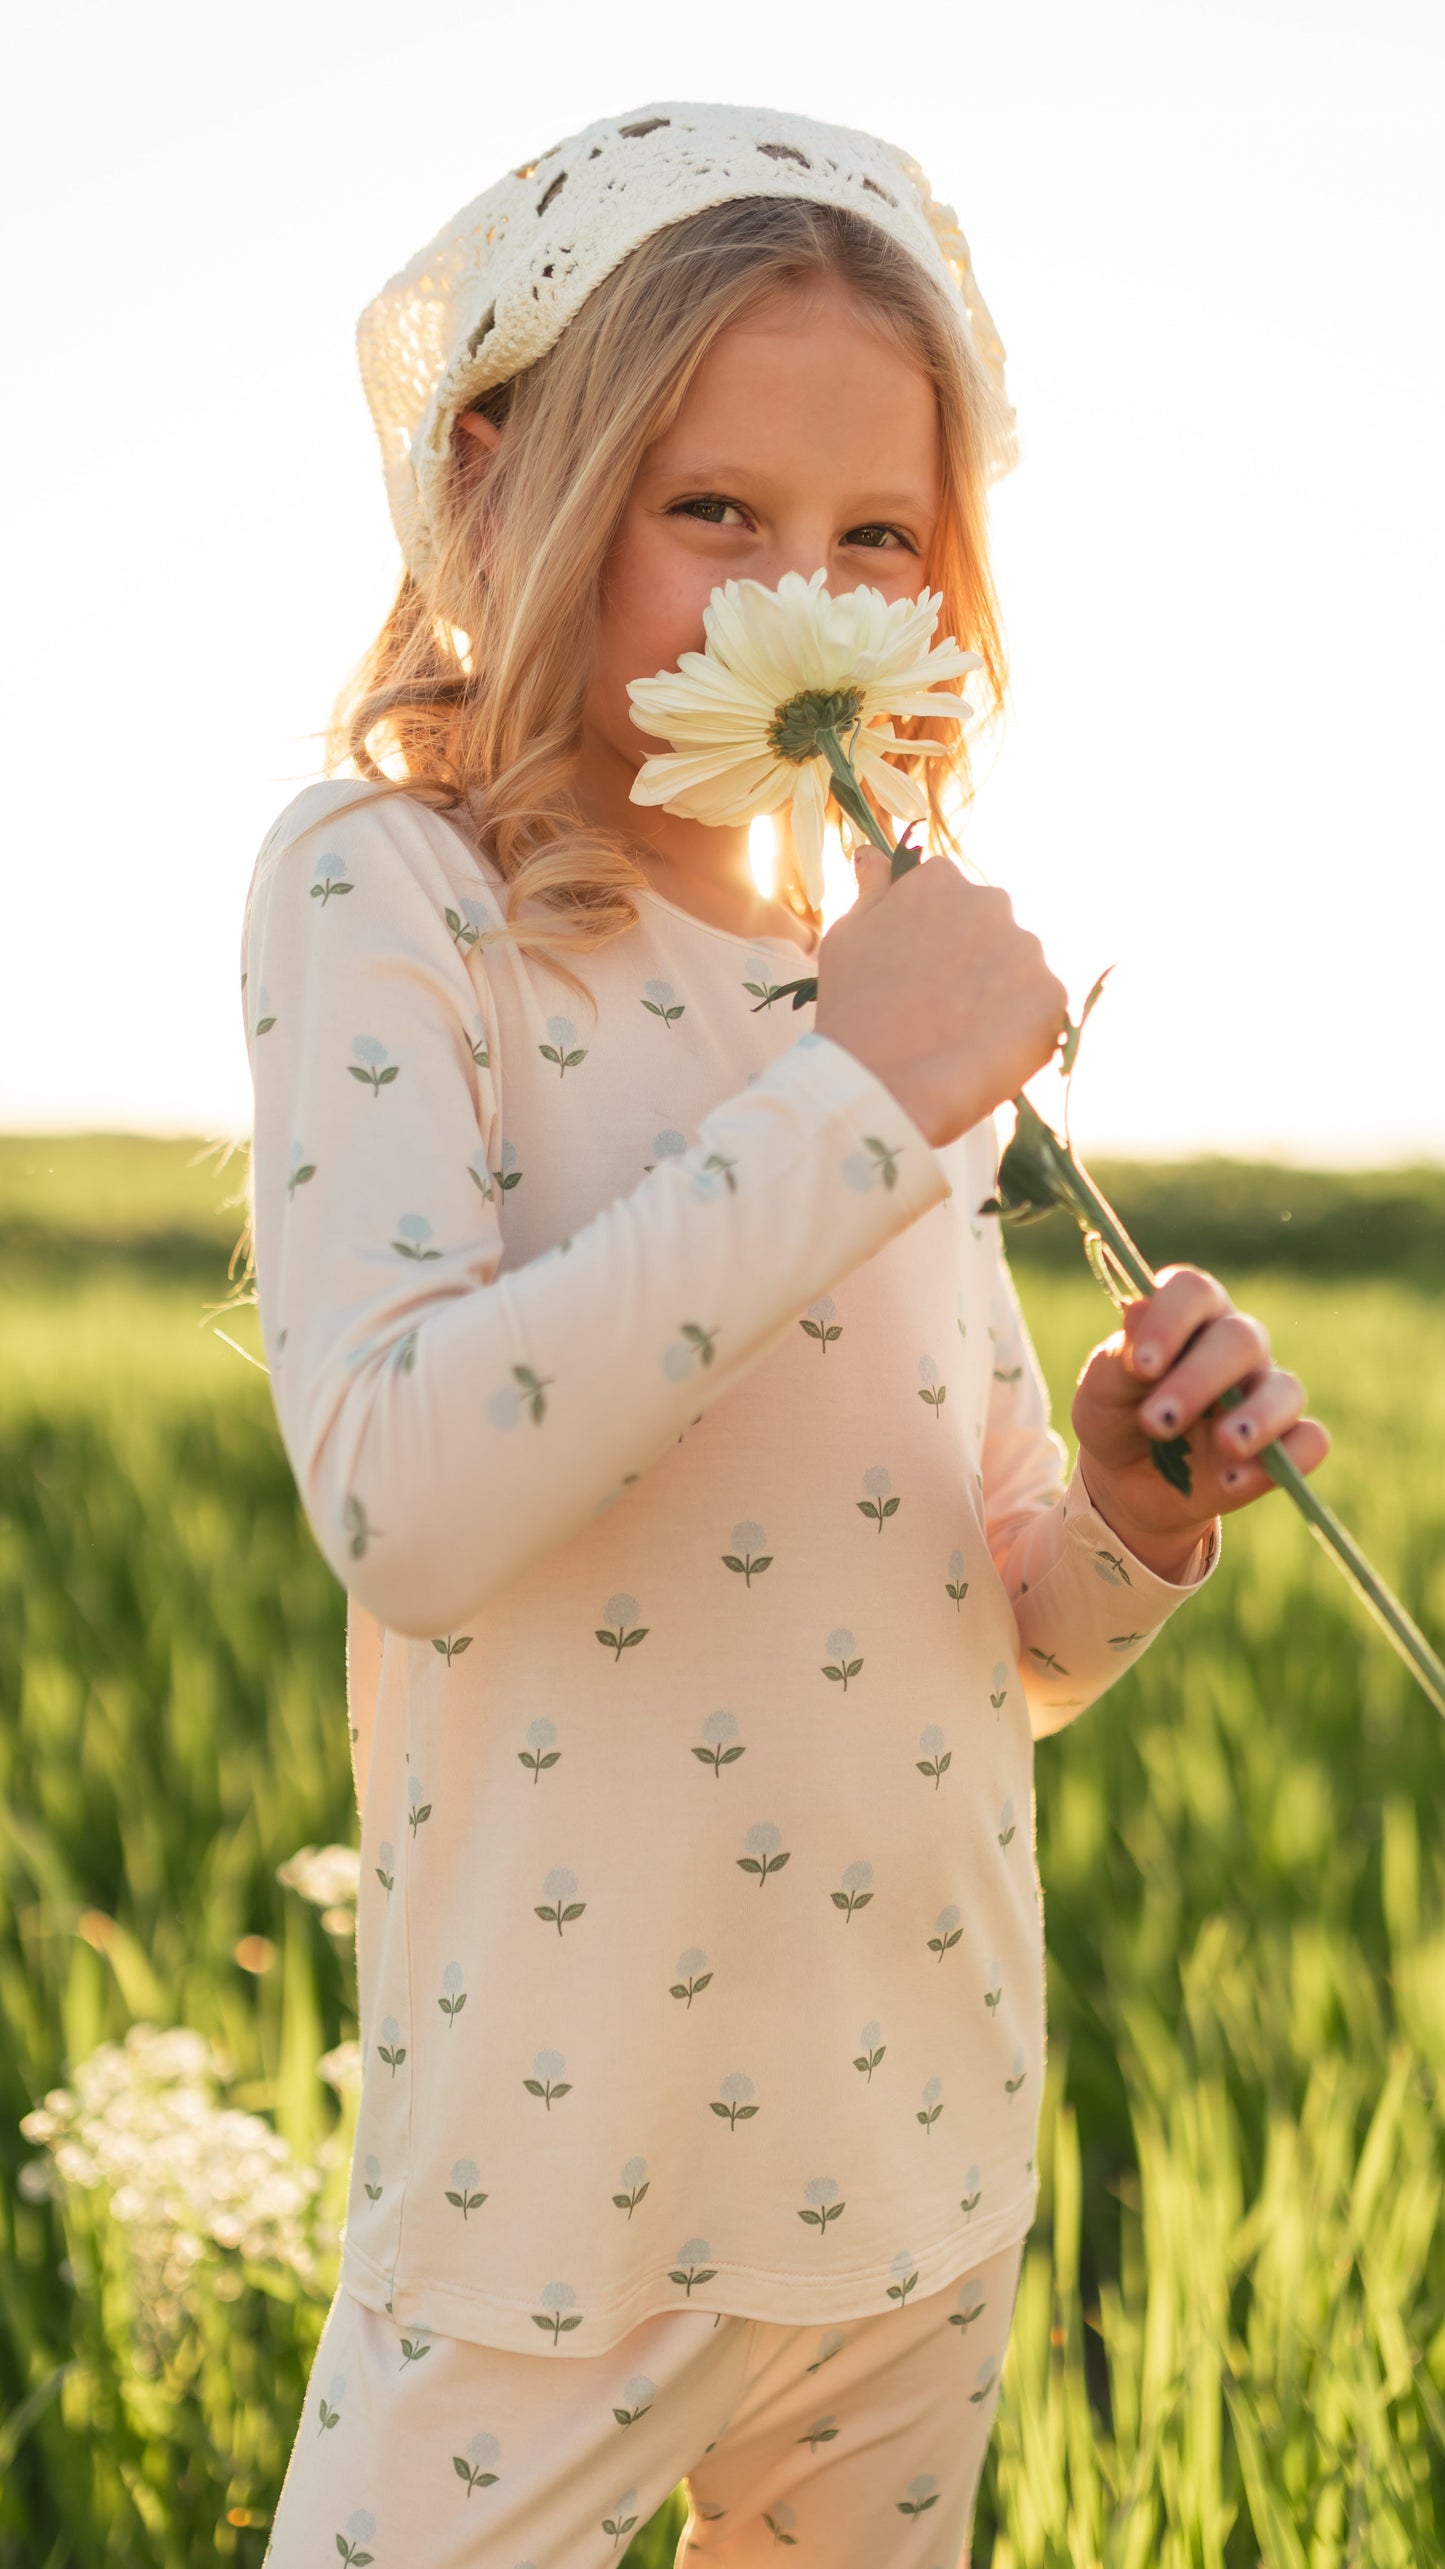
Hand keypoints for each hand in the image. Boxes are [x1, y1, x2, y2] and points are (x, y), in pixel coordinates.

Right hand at [815, 848, 1069, 1150]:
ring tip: (962, 1037)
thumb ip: (871, 890)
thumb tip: (873, 854)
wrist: (880, 1082)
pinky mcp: (1052, 997)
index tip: (919, 969)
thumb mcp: (848, 936)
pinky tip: (984, 1053)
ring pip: (1020, 971)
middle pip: (992, 929)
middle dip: (974, 962)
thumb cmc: (854, 1008)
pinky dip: (1020, 1032)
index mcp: (941, 881)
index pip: (950, 895)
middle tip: (941, 1009)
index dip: (935, 936)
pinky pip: (1042, 1012)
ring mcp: (1027, 950)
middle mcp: (992, 902)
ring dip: (1001, 996)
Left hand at [1071, 1265, 1331, 1579]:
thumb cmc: (1116, 1418)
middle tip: (1156, 1422)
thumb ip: (1119, 1356)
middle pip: (1241, 1339)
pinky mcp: (1284, 1444)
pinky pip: (1310, 1442)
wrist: (1126, 1483)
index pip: (1193, 1291)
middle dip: (1199, 1381)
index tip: (1142, 1366)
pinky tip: (1234, 1480)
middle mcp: (1236, 1345)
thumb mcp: (1102, 1392)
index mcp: (1189, 1316)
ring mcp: (1265, 1392)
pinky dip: (1284, 1459)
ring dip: (1255, 1418)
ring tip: (1224, 1446)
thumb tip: (1137, 1310)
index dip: (1171, 1319)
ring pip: (1286, 1389)